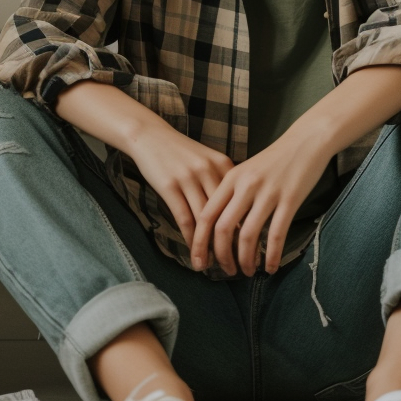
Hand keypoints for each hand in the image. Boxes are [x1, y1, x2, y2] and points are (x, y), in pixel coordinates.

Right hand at [124, 123, 235, 252]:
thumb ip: (222, 183)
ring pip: (204, 220)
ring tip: (212, 265)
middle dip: (230, 243)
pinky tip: (193, 251)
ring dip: (208, 246)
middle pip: (225, 213)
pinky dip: (190, 238)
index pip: (241, 202)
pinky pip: (184, 218)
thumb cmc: (181, 152)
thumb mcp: (208, 161)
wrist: (150, 135)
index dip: (246, 228)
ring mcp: (189, 178)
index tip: (250, 249)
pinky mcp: (170, 186)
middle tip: (235, 264)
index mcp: (224, 165)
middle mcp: (209, 171)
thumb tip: (239, 214)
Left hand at [191, 134, 334, 276]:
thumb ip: (232, 194)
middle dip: (221, 256)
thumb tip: (219, 227)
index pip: (206, 215)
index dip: (199, 242)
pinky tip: (270, 267)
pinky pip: (276, 234)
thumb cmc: (276, 158)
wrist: (306, 140)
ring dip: (245, 259)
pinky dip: (271, 255)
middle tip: (225, 271)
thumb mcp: (247, 171)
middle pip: (223, 229)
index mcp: (231, 178)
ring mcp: (268, 192)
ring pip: (247, 235)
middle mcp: (246, 185)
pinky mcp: (290, 199)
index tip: (199, 260)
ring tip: (247, 272)